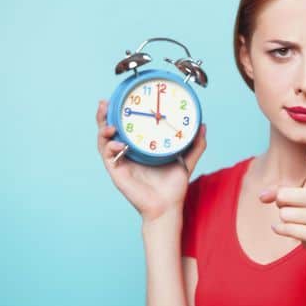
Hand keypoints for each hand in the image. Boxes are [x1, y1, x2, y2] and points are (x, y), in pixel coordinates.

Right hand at [96, 99, 206, 222]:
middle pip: (109, 131)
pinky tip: (119, 144)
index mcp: (139, 148)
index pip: (126, 127)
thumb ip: (196, 144)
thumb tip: (203, 125)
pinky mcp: (117, 173)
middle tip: (105, 103)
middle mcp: (127, 154)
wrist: (168, 207)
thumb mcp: (187, 160)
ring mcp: (120, 163)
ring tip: (109, 123)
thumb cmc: (174, 187)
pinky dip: (110, 148)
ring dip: (102, 129)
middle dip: (104, 116)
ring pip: (103, 142)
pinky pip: (108, 157)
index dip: (120, 113)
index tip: (121, 98)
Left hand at [259, 149, 305, 255]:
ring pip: (283, 214)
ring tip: (299, 221)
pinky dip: (281, 230)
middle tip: (294, 208)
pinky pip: (286, 228)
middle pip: (283, 196)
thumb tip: (261, 196)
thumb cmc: (305, 210)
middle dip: (281, 204)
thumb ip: (276, 192)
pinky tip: (293, 231)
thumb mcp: (292, 197)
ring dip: (284, 219)